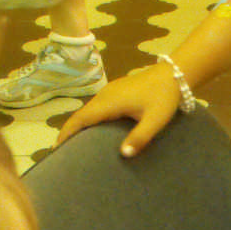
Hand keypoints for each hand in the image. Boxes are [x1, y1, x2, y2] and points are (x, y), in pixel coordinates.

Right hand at [57, 63, 180, 155]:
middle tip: (63, 152)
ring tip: (76, 144)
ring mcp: (110, 91)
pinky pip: (97, 107)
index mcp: (109, 102)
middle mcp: (105, 95)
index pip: (81, 119)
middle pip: (81, 114)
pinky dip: (90, 119)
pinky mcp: (116, 91)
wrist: (173, 74)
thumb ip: (140, 137)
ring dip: (80, 125)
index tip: (57, 147)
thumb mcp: (155, 120)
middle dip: (70, 131)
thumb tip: (124, 155)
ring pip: (89, 110)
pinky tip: (94, 130)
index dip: (67, 132)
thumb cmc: (164, 97)